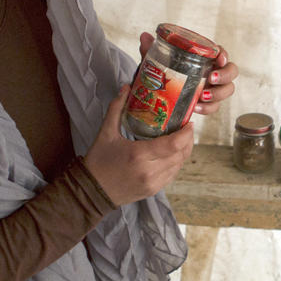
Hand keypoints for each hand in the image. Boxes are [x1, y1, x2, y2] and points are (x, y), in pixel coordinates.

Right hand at [82, 85, 193, 206]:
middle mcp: (149, 171)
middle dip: (188, 140)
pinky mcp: (153, 190)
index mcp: (139, 155)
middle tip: (186, 127)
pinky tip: (172, 154)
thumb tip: (126, 88)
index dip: (186, 133)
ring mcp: (153, 183)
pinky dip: (176, 163)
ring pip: (179, 165)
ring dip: (184, 151)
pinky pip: (172, 175)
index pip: (174, 144)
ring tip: (182, 138)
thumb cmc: (98, 161)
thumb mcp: (106, 133)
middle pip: (181, 154)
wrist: (91, 192)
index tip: (189, 122)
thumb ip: (117, 108)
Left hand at [136, 31, 237, 114]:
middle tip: (211, 79)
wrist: (163, 90)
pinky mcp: (209, 102)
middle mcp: (214, 71)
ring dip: (217, 95)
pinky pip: (214, 106)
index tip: (219, 58)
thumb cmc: (167, 70)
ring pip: (227, 90)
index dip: (224, 55)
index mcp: (207, 57)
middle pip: (231, 72)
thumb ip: (152, 49)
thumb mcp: (159, 60)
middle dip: (225, 76)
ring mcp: (214, 88)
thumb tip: (144, 36)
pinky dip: (207, 108)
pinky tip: (196, 108)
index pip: (222, 53)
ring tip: (202, 97)